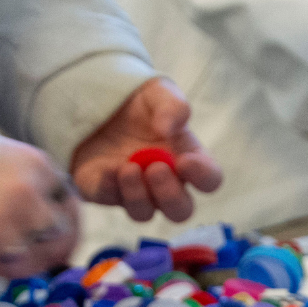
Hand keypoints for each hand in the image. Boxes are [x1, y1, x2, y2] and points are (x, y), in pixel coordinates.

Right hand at [0, 138, 77, 284]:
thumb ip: (27, 185)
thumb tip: (51, 225)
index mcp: (36, 165)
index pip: (70, 203)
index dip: (64, 223)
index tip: (53, 234)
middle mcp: (26, 194)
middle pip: (58, 236)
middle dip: (43, 248)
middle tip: (22, 252)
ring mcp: (0, 224)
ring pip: (27, 262)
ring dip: (8, 263)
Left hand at [71, 77, 221, 222]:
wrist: (98, 102)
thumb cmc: (141, 104)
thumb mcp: (160, 93)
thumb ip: (172, 106)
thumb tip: (167, 129)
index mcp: (190, 162)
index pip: (209, 180)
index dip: (202, 176)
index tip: (186, 161)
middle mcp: (166, 184)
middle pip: (179, 211)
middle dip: (169, 195)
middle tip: (156, 169)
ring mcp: (136, 193)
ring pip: (143, 213)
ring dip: (138, 196)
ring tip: (128, 168)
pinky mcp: (105, 190)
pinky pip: (107, 198)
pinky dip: (107, 186)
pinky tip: (106, 167)